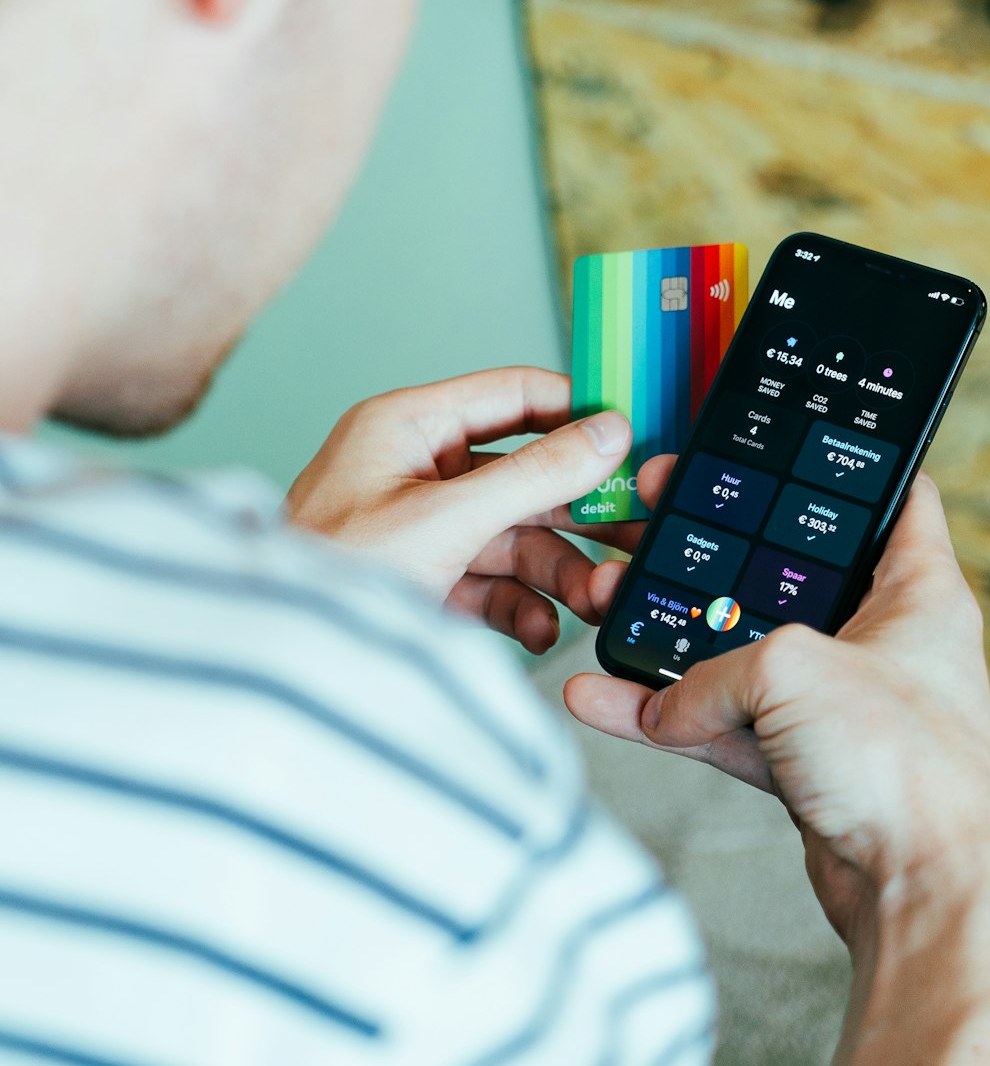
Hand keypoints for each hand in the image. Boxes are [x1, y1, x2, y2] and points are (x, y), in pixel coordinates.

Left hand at [287, 367, 641, 654]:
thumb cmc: (330, 577)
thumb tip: (606, 434)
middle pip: (520, 474)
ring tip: (595, 600)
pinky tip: (543, 629)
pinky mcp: (420, 582)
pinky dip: (518, 606)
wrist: (281, 670)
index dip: (574, 412)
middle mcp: (412, 470)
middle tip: (631, 534)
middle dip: (575, 513)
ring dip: (555, 570)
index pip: (510, 395)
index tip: (632, 437)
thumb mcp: (445, 521)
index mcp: (405, 427)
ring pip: (510, 536)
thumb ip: (533, 475)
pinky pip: (485, 582)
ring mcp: (417, 529)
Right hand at [568, 472, 989, 955]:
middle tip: (653, 521)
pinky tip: (602, 698)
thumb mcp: (793, 671)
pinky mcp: (804, 763)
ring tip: (606, 602)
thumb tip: (666, 702)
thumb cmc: (904, 772)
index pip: (889, 497)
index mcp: (916, 591)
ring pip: (740, 652)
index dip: (834, 465)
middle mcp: (881, 642)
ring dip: (671, 637)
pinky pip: (719, 723)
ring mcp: (841, 705)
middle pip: (783, 573)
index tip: (772, 444)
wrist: (917, 898)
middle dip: (711, 554)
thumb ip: (713, 669)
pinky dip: (663, 714)